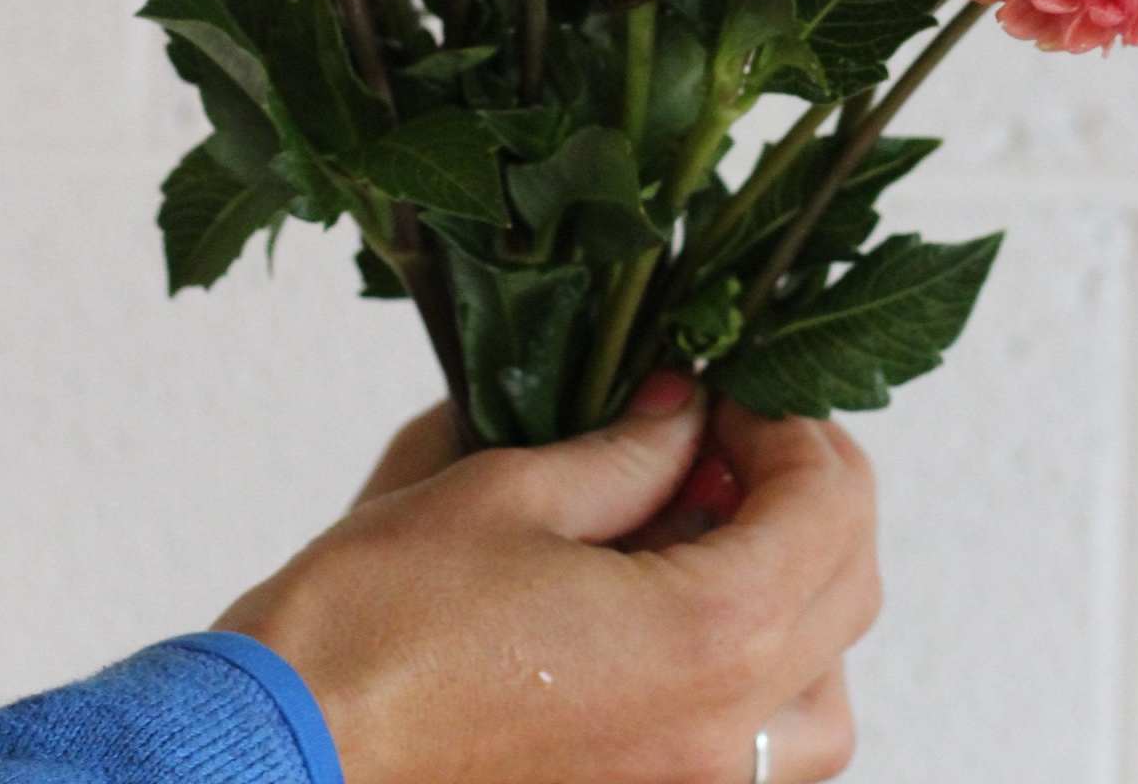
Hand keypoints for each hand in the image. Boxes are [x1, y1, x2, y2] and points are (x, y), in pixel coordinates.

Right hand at [215, 376, 879, 783]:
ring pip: (826, 700)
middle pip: (849, 592)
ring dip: (804, 597)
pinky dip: (763, 680)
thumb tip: (687, 410)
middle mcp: (720, 733)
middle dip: (808, 491)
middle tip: (726, 436)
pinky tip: (684, 617)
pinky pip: (762, 759)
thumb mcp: (507, 491)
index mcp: (703, 636)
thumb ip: (628, 449)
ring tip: (716, 531)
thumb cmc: (377, 627)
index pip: (830, 508)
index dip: (792, 424)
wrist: (288, 753)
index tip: (726, 390)